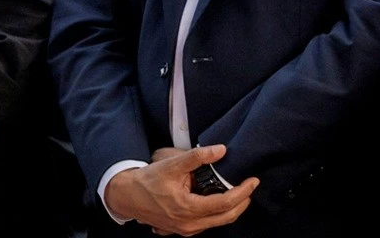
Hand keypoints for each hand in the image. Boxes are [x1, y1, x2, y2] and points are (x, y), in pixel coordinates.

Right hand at [104, 144, 258, 235]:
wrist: (126, 196)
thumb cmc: (147, 181)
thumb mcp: (172, 164)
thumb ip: (197, 157)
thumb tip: (221, 150)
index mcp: (188, 208)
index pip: (226, 204)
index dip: (243, 192)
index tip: (253, 180)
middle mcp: (188, 224)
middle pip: (226, 217)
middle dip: (243, 202)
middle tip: (250, 186)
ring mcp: (185, 229)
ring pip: (217, 222)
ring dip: (231, 208)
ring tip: (239, 190)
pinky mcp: (181, 229)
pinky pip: (207, 223)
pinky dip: (218, 212)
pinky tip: (220, 198)